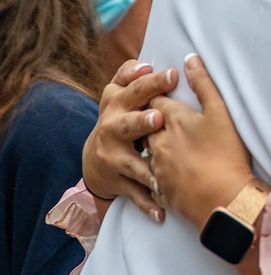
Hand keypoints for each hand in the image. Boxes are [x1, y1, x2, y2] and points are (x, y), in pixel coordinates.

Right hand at [81, 60, 177, 217]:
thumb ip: (131, 76)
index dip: (145, 81)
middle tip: (159, 118)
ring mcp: (111, 157)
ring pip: (130, 162)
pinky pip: (135, 193)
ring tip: (159, 173)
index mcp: (114, 102)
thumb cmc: (120, 116)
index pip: (128, 88)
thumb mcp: (120, 94)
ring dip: (144, 167)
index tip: (169, 75)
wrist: (95, 159)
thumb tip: (146, 63)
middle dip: (141, 121)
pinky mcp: (117, 181)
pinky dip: (148, 203)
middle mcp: (110, 128)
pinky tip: (162, 211)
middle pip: (125, 123)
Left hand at [146, 54, 254, 232]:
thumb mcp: (220, 113)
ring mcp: (157, 166)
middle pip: (144, 123)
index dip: (157, 92)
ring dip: (149, 145)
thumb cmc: (226, 153)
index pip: (155, 98)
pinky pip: (150, 177)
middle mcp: (158, 141)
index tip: (161, 89)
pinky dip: (154, 172)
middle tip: (155, 116)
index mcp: (172, 119)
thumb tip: (190, 59)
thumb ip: (203, 84)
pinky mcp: (160, 188)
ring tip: (159, 144)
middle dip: (147, 118)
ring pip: (145, 150)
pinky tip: (162, 173)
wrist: (223, 200)